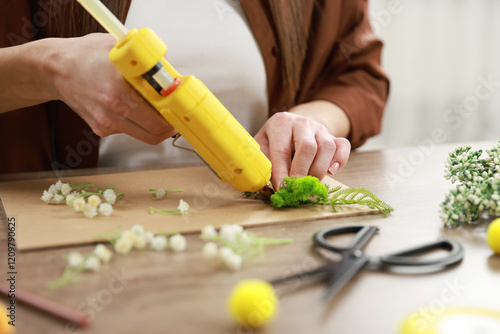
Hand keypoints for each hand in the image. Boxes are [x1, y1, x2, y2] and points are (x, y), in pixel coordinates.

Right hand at [48, 33, 175, 143]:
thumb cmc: (87, 56)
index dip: (174, 113)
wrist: (55, 69)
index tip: (181, 109)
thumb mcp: (119, 50)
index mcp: (120, 87)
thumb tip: (171, 75)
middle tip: (175, 115)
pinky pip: (129, 131)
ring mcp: (107, 122)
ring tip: (158, 112)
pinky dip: (137, 123)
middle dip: (170, 125)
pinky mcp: (101, 129)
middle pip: (156, 132)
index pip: (159, 112)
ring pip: (145, 136)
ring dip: (156, 127)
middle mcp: (113, 108)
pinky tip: (131, 108)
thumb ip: (147, 64)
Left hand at [254, 111, 350, 187]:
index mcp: (281, 123)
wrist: (293, 125)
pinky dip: (340, 160)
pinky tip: (331, 172)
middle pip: (307, 147)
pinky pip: (343, 146)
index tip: (281, 187)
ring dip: (318, 170)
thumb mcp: (262, 144)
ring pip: (327, 148)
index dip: (281, 172)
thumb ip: (262, 159)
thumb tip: (263, 180)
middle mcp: (302, 123)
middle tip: (296, 188)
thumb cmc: (274, 139)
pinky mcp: (333, 136)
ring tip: (309, 183)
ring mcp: (320, 128)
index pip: (281, 150)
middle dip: (301, 172)